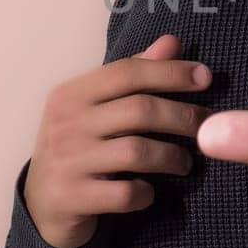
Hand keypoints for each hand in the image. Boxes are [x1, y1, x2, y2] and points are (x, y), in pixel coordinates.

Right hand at [24, 32, 212, 246]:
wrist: (42, 204)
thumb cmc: (78, 147)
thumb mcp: (96, 108)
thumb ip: (133, 76)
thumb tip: (172, 42)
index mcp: (71, 94)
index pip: (128, 72)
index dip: (171, 72)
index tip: (206, 77)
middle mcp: (65, 123)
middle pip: (139, 110)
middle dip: (182, 117)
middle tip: (205, 127)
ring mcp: (67, 161)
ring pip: (137, 152)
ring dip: (171, 157)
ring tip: (185, 163)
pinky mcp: (72, 198)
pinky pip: (125, 193)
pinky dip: (145, 193)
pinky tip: (149, 192)